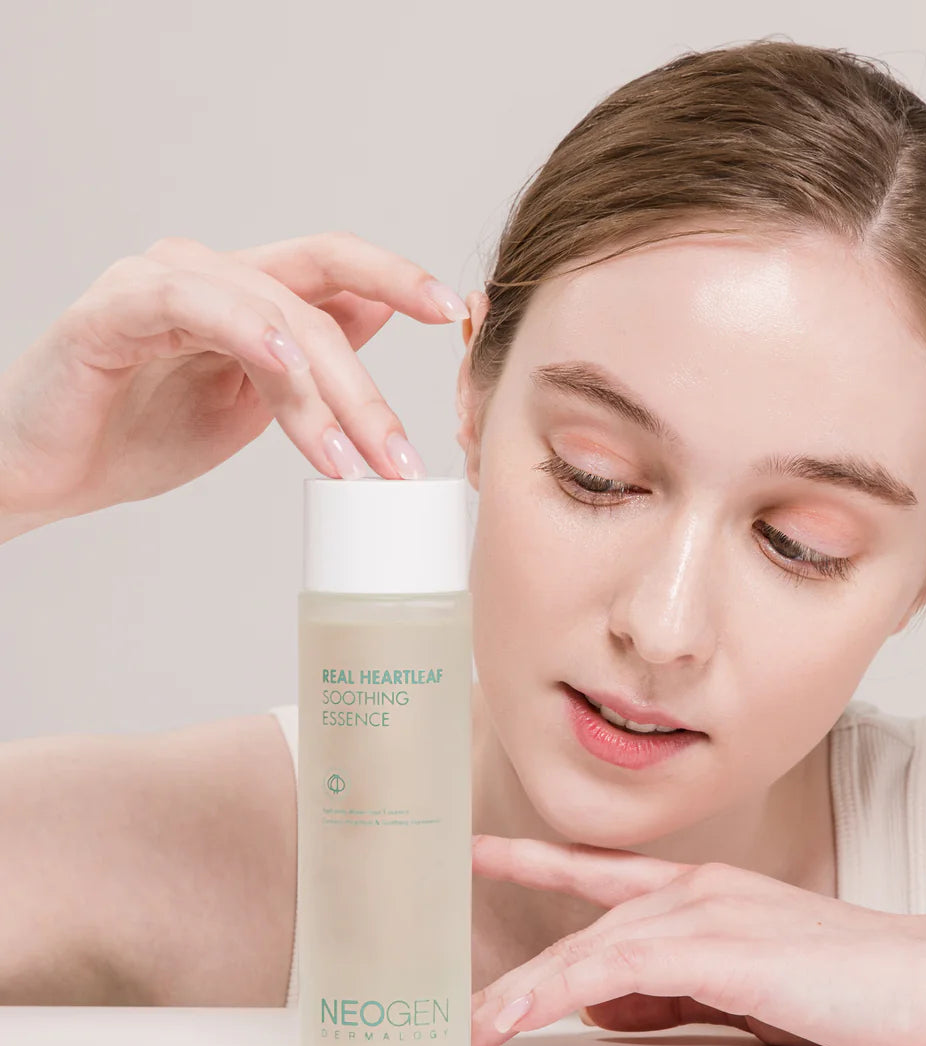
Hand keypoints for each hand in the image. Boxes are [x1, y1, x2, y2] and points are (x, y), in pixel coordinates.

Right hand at [0, 231, 468, 537]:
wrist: (49, 472)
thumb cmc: (141, 435)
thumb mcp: (252, 404)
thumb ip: (308, 361)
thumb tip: (380, 320)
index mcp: (248, 295)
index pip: (338, 270)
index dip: (399, 281)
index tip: (455, 311)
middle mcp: (210, 276)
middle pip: (319, 302)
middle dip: (371, 391)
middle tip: (402, 459)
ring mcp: (160, 284)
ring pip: (274, 315)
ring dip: (324, 393)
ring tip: (353, 462)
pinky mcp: (114, 310)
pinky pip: (192, 304)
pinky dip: (247, 332)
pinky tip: (286, 369)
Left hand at [470, 835, 925, 1045]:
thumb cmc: (852, 987)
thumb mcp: (744, 989)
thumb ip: (676, 990)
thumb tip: (605, 1005)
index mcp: (704, 891)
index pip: (601, 874)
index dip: (536, 860)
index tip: (482, 852)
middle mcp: (696, 889)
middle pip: (586, 928)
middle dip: (523, 974)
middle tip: (466, 1016)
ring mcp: (707, 911)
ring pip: (591, 947)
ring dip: (527, 993)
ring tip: (477, 1032)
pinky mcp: (720, 946)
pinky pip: (616, 968)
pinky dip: (560, 992)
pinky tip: (521, 1020)